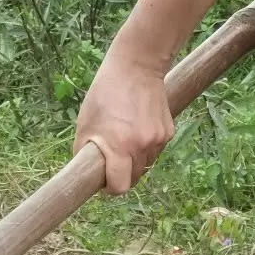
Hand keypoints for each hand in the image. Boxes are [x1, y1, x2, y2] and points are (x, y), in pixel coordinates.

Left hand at [75, 46, 173, 195]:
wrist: (137, 67)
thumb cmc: (105, 93)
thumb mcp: (85, 122)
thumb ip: (85, 151)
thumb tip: (89, 172)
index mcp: (120, 146)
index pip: (120, 187)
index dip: (111, 187)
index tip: (105, 178)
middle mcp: (142, 147)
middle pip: (133, 179)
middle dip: (121, 173)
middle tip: (111, 156)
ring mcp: (158, 140)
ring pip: (145, 165)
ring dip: (134, 160)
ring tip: (125, 137)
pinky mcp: (168, 132)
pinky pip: (155, 150)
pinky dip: (146, 146)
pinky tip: (137, 127)